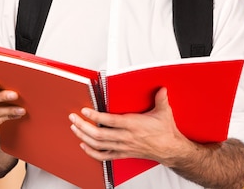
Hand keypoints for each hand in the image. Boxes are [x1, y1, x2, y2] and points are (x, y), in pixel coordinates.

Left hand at [68, 87, 190, 164]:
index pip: (110, 121)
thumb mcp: (164, 112)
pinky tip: (84, 145)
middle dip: (83, 126)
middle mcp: (126, 137)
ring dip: (84, 136)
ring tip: (75, 128)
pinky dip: (91, 152)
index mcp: (134, 125)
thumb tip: (161, 88)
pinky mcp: (123, 153)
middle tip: (73, 118)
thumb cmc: (166, 132)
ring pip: (98, 144)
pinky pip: (104, 156)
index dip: (95, 117)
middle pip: (99, 134)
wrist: (170, 150)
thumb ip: (161, 99)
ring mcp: (123, 147)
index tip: (85, 111)